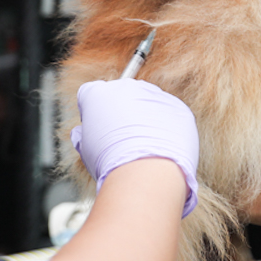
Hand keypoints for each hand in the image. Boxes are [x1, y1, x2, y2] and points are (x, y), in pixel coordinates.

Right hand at [70, 79, 198, 216]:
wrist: (146, 173)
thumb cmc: (112, 163)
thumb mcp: (85, 150)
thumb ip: (83, 135)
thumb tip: (82, 136)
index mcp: (98, 93)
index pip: (92, 93)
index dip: (94, 112)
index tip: (99, 127)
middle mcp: (126, 88)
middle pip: (122, 95)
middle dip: (122, 113)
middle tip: (122, 140)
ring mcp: (155, 95)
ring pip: (149, 104)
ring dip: (146, 120)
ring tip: (143, 148)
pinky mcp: (178, 107)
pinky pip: (171, 115)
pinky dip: (167, 129)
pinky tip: (160, 148)